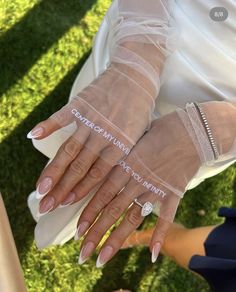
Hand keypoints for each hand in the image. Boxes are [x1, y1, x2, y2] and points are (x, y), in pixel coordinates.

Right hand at [29, 62, 154, 215]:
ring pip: (68, 150)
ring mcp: (91, 119)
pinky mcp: (81, 103)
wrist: (137, 75)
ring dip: (53, 170)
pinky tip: (33, 137)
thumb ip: (123, 155)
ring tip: (40, 188)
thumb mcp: (139, 136)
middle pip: (79, 168)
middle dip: (62, 189)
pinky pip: (61, 116)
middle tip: (47, 206)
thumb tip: (109, 175)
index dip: (80, 191)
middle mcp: (104, 135)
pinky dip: (47, 126)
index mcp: (121, 146)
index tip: (66, 204)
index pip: (97, 175)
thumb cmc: (141, 108)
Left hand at [75, 109, 201, 266]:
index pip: (102, 193)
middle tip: (82, 253)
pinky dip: (159, 235)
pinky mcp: (173, 193)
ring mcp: (155, 188)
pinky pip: (166, 218)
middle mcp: (136, 180)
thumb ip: (120, 156)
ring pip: (132, 218)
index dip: (88, 213)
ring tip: (102, 258)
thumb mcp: (133, 138)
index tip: (76, 230)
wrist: (191, 130)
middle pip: (112, 210)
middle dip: (95, 233)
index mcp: (125, 164)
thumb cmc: (160, 129)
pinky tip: (152, 254)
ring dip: (116, 239)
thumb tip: (104, 166)